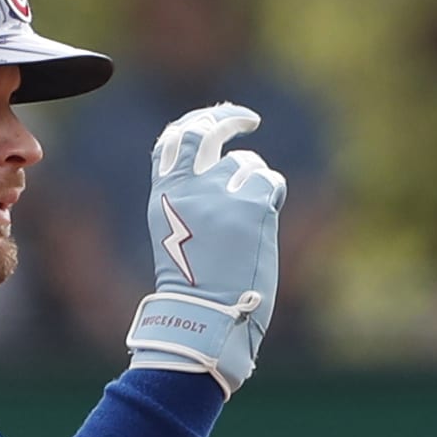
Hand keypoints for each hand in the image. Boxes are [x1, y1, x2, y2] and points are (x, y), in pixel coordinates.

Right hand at [125, 102, 287, 396]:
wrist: (207, 320)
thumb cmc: (195, 290)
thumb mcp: (178, 236)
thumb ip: (192, 198)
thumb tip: (228, 166)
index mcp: (163, 197)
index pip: (173, 140)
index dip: (196, 121)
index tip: (215, 116)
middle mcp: (189, 188)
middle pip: (206, 131)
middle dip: (228, 118)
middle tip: (249, 120)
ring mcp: (220, 195)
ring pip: (248, 165)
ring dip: (255, 186)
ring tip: (249, 226)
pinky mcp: (252, 207)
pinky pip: (271, 182)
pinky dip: (273, 196)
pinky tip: (264, 226)